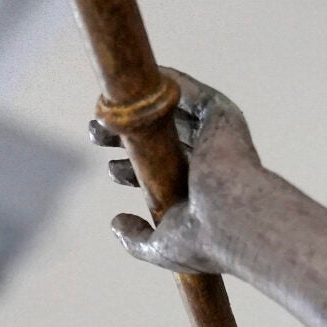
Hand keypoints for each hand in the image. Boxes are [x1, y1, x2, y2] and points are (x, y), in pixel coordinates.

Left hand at [98, 69, 283, 278]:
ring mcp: (216, 137)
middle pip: (161, 140)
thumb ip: (137, 240)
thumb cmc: (201, 240)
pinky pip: (191, 92)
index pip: (162, 173)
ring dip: (138, 108)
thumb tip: (117, 223)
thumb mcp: (161, 247)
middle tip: (96, 135)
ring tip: (104, 107)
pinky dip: (166, 83)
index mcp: (198, 193)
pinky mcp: (221, 115)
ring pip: (171, 115)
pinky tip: (137, 79)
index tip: (111, 168)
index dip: (132, 168)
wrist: (230, 219)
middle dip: (125, 136)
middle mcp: (208, 162)